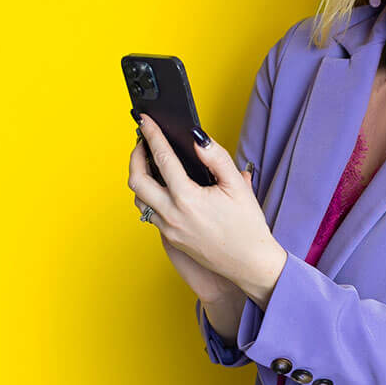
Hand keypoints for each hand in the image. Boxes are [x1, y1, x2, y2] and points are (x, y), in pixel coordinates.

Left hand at [129, 115, 283, 299]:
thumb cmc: (247, 226)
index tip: (145, 121)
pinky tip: (160, 188)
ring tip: (149, 163)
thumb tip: (197, 138)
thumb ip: (216, 158)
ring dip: (139, 178)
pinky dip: (148, 196)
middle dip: (135, 157)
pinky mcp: (171, 239)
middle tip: (141, 142)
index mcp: (188, 199)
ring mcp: (169, 229)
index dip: (152, 135)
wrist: (250, 263)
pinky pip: (150, 213)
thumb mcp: (237, 186)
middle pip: (137, 180)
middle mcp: (172, 215)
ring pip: (139, 199)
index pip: (162, 159)